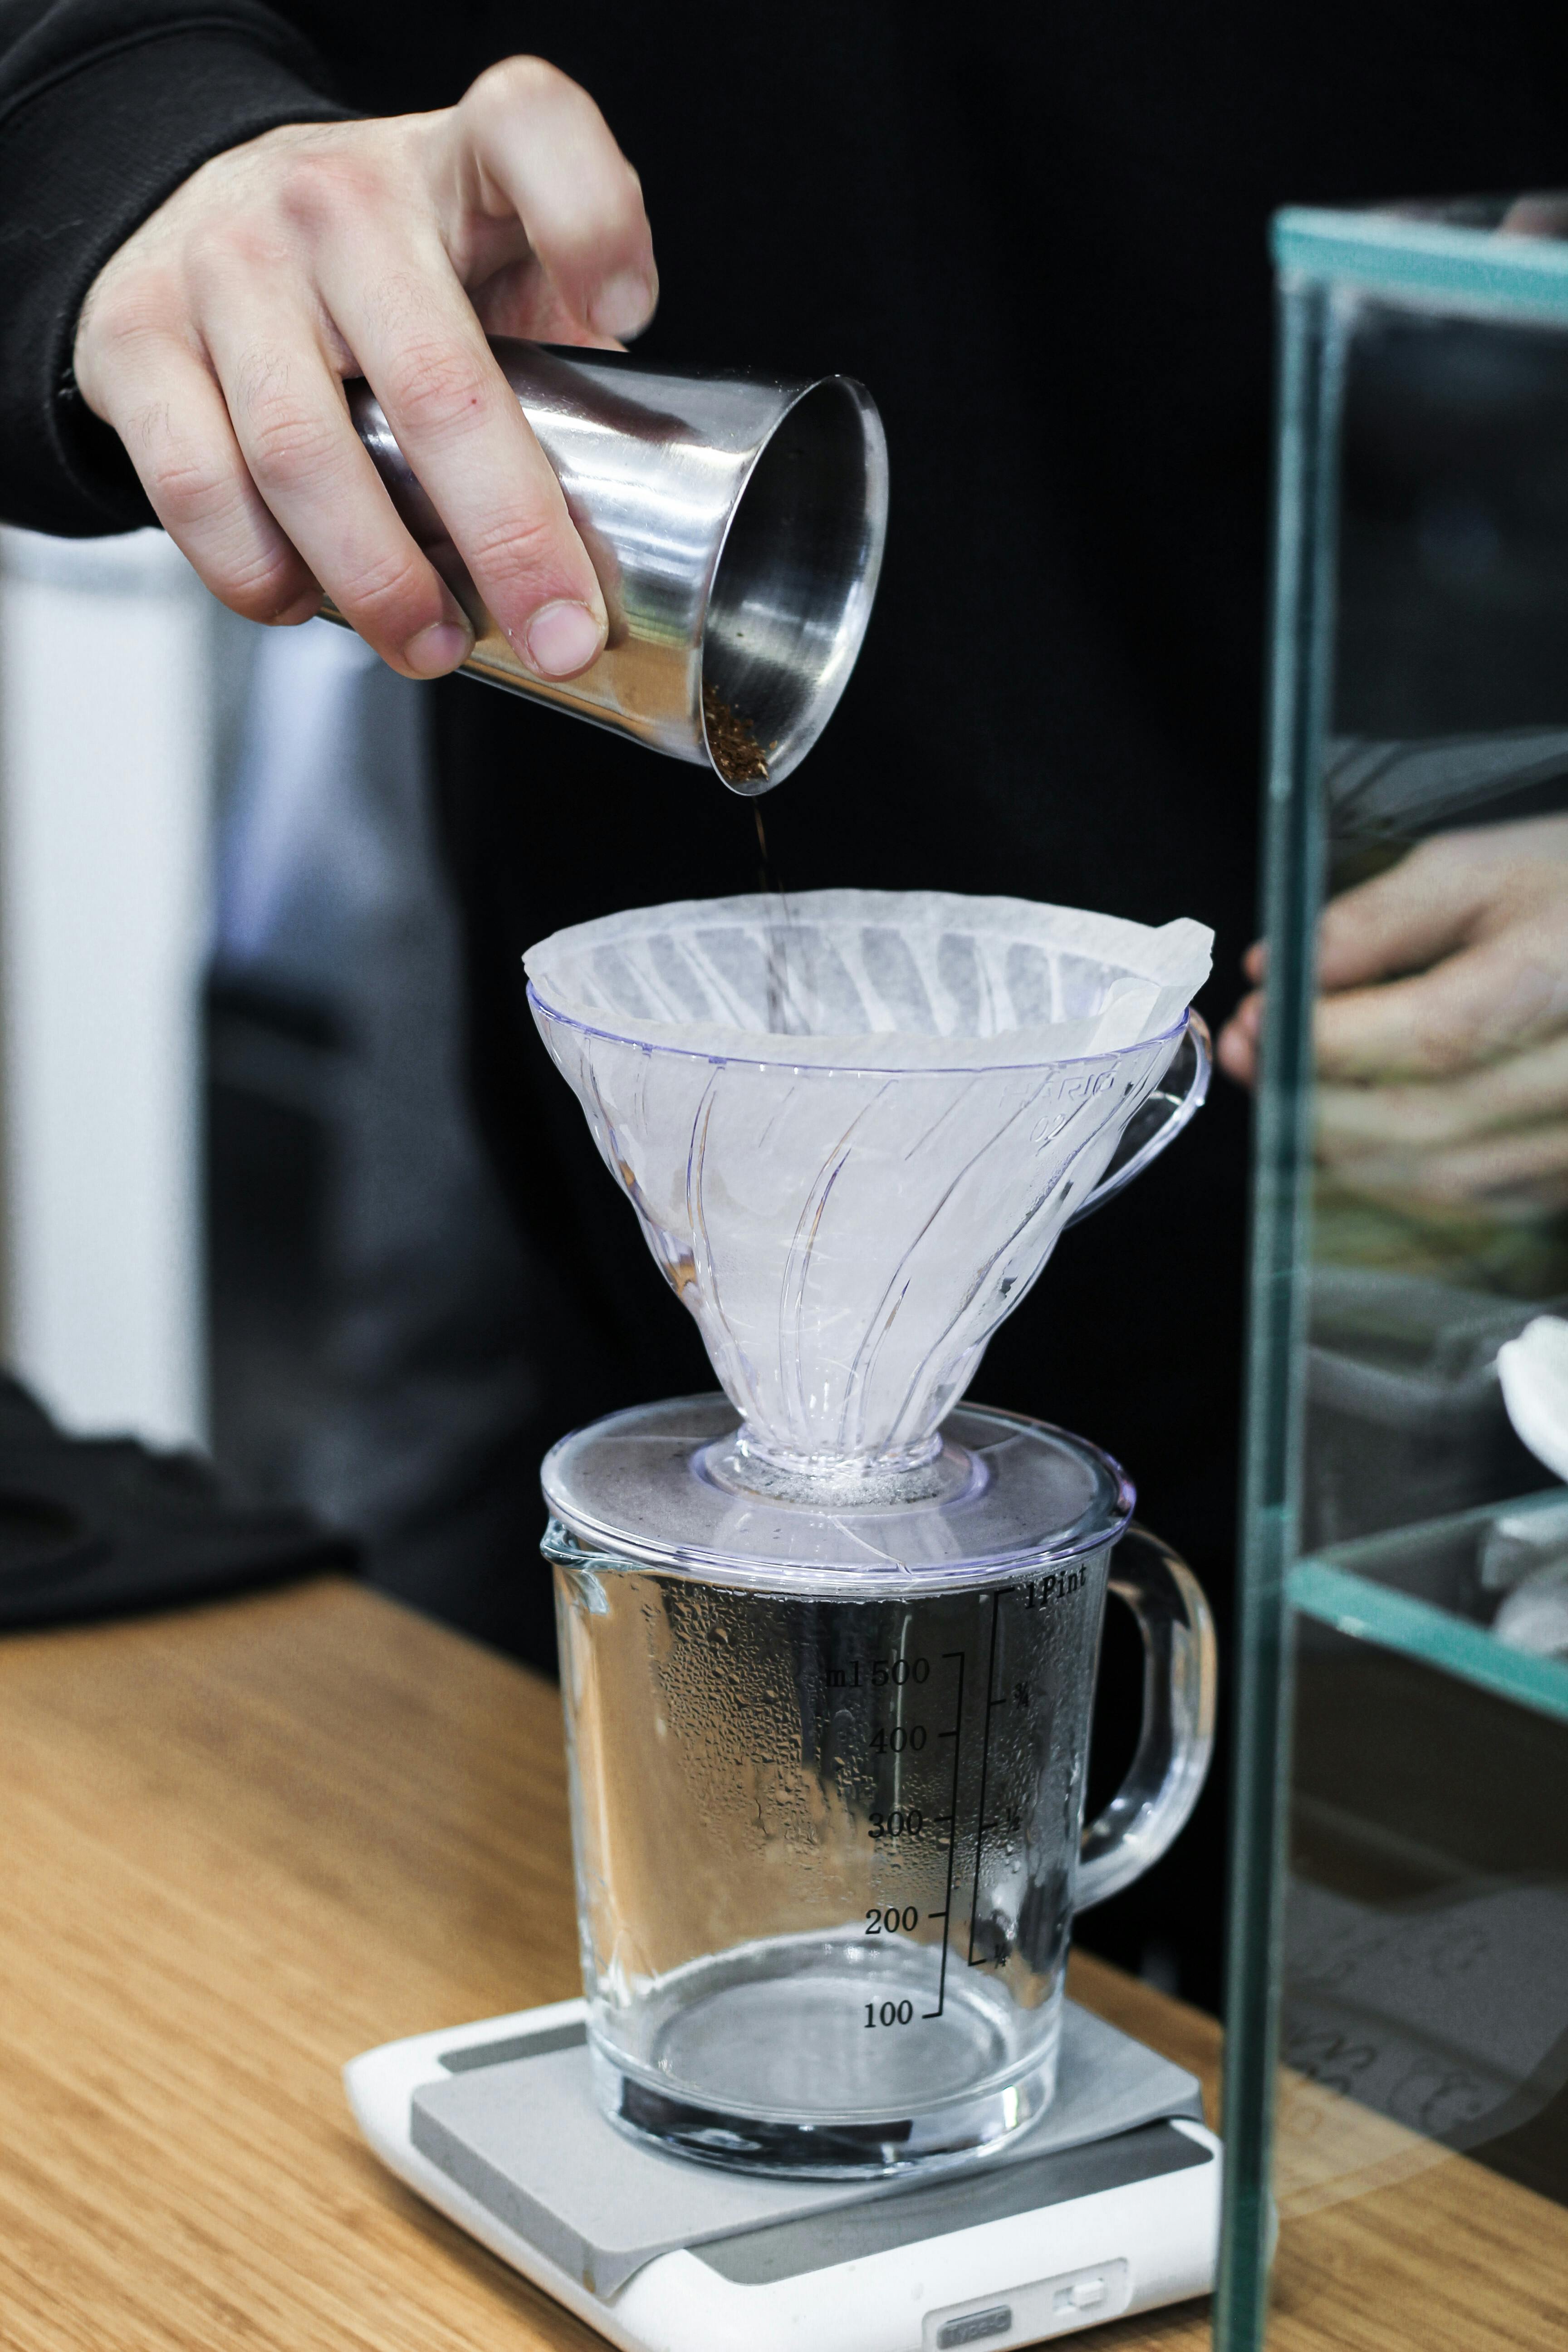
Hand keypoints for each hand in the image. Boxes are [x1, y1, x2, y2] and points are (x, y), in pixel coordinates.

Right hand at [73, 58, 657, 681]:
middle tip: (558, 636)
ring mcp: (227, 261)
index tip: (626, 312)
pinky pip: (199, 488)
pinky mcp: (136, 337)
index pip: (532, 131)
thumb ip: (563, 356)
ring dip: (381, 582)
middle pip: (435, 382)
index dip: (590, 220)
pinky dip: (260, 573)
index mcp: (457, 161)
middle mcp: (338, 197)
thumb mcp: (494, 270)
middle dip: (508, 539)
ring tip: (434, 647)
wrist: (205, 217)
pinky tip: (306, 605)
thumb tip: (619, 533)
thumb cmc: (389, 277)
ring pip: (306, 455)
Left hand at [1218, 816, 1567, 1213]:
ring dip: (1342, 1147)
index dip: (1326, 1040)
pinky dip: (1397, 1177)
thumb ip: (1378, 920)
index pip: (1431, 1037)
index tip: (1254, 1020)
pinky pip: (1473, 1202)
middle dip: (1312, 1101)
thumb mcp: (1485, 867)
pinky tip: (1352, 1131)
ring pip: (1441, 1181)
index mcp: (1558, 982)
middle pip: (1426, 1125)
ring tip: (1285, 1092)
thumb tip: (1277, 972)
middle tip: (1246, 1057)